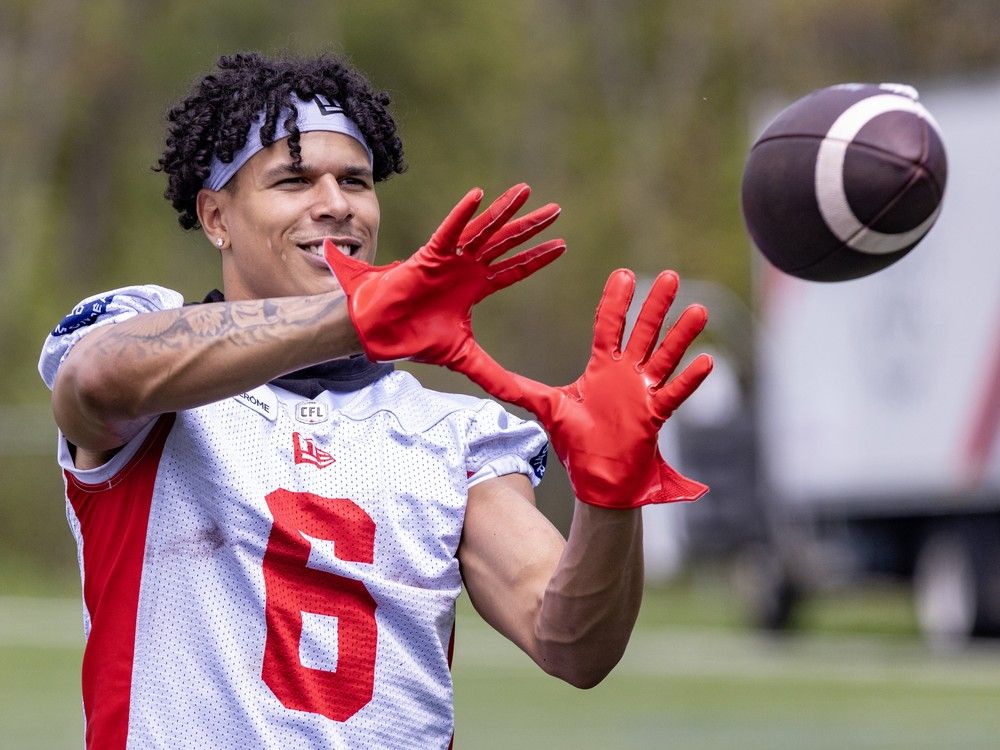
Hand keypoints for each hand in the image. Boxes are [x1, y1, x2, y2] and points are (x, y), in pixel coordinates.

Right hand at [323, 184, 564, 363]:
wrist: (382, 335)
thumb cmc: (417, 340)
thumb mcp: (466, 359)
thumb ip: (494, 375)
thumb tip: (521, 398)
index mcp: (475, 288)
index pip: (514, 269)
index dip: (537, 258)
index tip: (561, 245)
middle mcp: (466, 269)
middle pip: (506, 243)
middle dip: (531, 227)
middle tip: (556, 210)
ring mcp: (449, 260)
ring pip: (483, 230)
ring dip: (504, 211)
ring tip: (526, 191)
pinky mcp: (429, 256)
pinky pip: (449, 231)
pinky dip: (462, 214)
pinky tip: (478, 195)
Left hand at [454, 269, 712, 508]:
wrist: (597, 479)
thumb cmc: (575, 441)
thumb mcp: (542, 406)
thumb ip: (511, 385)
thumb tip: (475, 370)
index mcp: (602, 367)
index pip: (610, 326)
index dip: (616, 301)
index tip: (624, 274)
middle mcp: (627, 374)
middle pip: (644, 332)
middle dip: (655, 305)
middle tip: (668, 275)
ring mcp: (645, 393)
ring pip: (666, 357)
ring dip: (682, 335)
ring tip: (698, 310)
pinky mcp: (655, 416)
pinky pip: (675, 394)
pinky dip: (690, 380)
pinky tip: (706, 361)